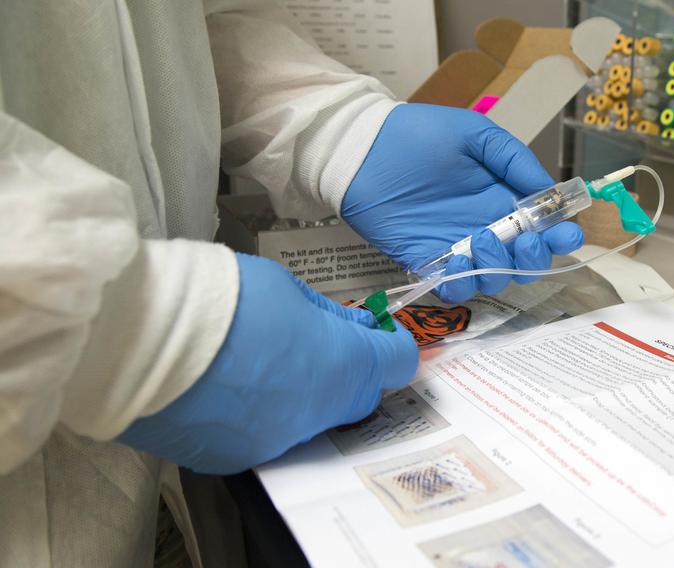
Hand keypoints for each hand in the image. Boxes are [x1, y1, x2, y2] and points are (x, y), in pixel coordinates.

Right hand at [118, 253, 417, 473]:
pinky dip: (261, 414)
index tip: (377, 330)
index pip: (398, 362)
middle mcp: (318, 415)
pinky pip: (268, 435)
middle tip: (323, 341)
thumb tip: (346, 327)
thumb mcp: (287, 289)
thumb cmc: (220, 300)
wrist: (140, 341)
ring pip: (311, 420)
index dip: (391, 342)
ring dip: (303, 395)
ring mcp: (278, 442)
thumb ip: (326, 316)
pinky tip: (230, 388)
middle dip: (351, 370)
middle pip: (359, 397)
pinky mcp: (238, 458)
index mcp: (343, 366)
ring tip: (263, 363)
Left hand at [342, 103, 583, 303]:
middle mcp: (485, 228)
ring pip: (494, 279)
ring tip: (481, 238)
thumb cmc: (420, 134)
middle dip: (534, 257)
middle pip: (524, 261)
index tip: (566, 234)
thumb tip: (548, 191)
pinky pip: (454, 289)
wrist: (365, 148)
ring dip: (499, 268)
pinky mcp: (427, 263)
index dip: (559, 236)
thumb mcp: (476, 135)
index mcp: (502, 199)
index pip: (541, 228)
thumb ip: (514, 160)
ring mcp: (457, 248)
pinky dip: (463, 284)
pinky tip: (458, 261)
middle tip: (524, 240)